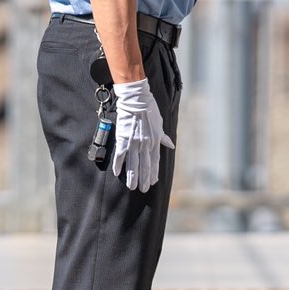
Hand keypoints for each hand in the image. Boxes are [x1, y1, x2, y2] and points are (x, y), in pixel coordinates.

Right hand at [108, 78, 174, 192]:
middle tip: (143, 190)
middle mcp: (145, 144)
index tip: (154, 182)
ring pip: (133, 164)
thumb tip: (171, 146)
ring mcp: (134, 142)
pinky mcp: (123, 138)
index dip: (154, 172)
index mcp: (155, 140)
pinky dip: (118, 164)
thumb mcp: (160, 124)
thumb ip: (164, 137)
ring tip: (132, 187)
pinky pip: (120, 155)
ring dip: (132, 176)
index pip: (155, 161)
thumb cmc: (150, 110)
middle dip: (144, 179)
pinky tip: (117, 173)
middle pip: (145, 166)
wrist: (137, 100)